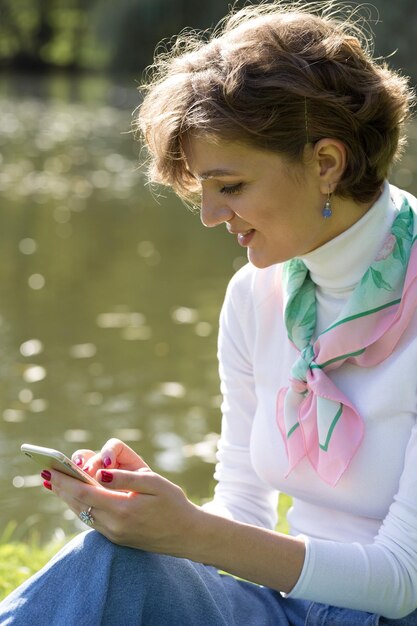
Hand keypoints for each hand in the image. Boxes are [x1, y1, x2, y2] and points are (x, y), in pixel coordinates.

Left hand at [44, 442, 201, 556]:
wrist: (187, 535)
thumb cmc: (173, 503)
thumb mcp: (154, 483)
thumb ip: (126, 477)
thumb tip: (101, 473)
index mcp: (123, 509)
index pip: (85, 493)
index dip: (65, 481)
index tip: (50, 469)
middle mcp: (114, 525)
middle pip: (78, 504)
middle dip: (61, 488)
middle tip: (45, 473)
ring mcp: (114, 534)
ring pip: (82, 513)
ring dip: (67, 498)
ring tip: (55, 483)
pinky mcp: (116, 538)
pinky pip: (91, 520)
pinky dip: (80, 507)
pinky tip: (75, 498)